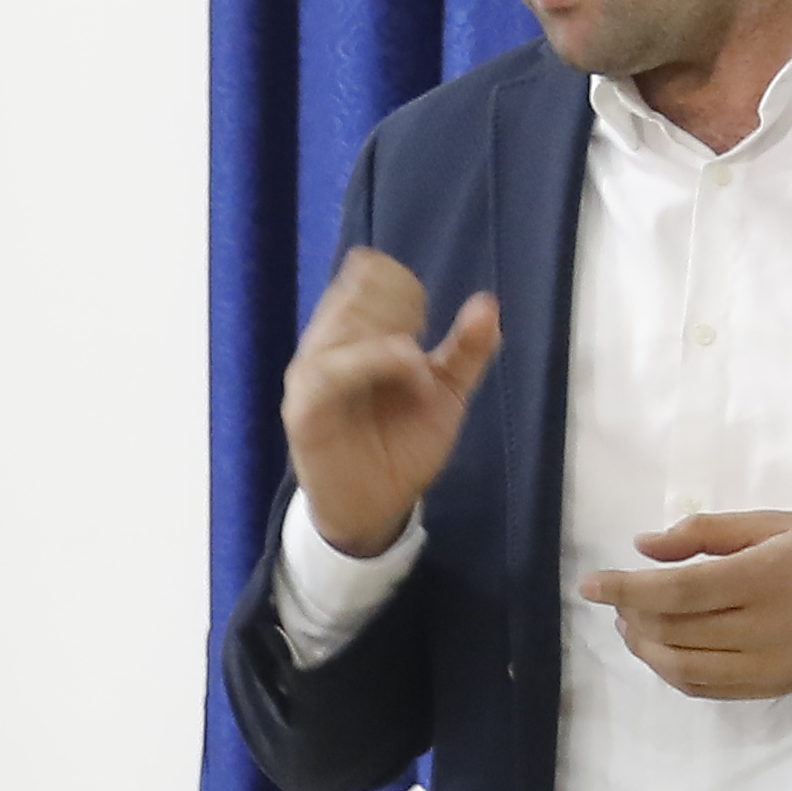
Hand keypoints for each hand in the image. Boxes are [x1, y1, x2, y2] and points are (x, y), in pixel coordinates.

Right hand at [277, 248, 503, 557]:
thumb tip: (486, 301)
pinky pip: (327, 374)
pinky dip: (368, 362)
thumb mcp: (447, 392)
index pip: (363, 285)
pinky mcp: (305, 412)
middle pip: (349, 299)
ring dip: (382, 331)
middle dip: (390, 303)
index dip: (397, 284)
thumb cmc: (402, 446)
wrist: (378, 506)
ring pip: (338, 331)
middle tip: (418, 326)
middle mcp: (327, 352)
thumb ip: (467, 349)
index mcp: (355, 339)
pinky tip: (404, 365)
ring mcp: (311, 381)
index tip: (422, 308)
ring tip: (414, 355)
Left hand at [577, 511, 791, 697]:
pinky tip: (662, 651)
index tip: (590, 585)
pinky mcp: (769, 688)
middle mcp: (762, 627)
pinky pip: (704, 687)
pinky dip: (671, 671)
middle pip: (672, 631)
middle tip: (619, 601)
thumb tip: (643, 546)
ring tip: (634, 625)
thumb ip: (707, 531)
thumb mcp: (775, 523)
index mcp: (763, 577)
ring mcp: (765, 665)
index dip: (625, 589)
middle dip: (631, 617)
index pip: (676, 591)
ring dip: (644, 648)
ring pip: (681, 667)